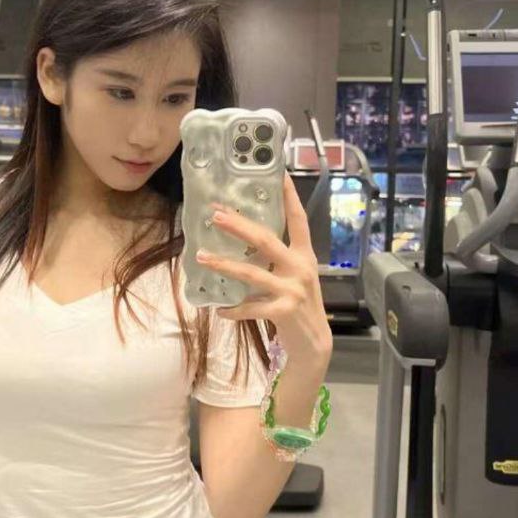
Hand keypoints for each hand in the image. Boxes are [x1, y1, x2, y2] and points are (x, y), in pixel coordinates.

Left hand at [196, 173, 332, 360]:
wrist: (314, 343)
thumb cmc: (298, 304)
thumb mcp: (295, 276)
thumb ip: (278, 259)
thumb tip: (244, 237)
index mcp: (304, 255)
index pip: (298, 220)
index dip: (290, 197)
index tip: (280, 173)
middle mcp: (300, 268)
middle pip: (267, 240)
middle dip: (239, 226)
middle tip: (216, 214)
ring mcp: (293, 290)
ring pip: (252, 273)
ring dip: (224, 265)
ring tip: (202, 257)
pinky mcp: (283, 312)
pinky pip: (250, 307)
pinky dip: (233, 309)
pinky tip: (219, 309)